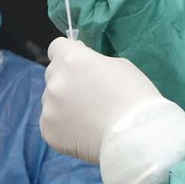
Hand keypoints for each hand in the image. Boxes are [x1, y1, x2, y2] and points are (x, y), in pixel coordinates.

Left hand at [42, 37, 184, 183]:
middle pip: (54, 74)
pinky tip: (85, 132)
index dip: (71, 53)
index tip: (82, 64)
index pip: (57, 46)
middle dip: (69, 80)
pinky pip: (52, 123)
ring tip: (90, 118)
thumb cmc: (135, 96)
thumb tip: (81, 70)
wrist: (136, 136)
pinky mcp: (48, 132)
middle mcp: (55, 81)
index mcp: (72, 59)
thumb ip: (93, 64)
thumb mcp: (119, 66)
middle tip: (91, 94)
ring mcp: (49, 108)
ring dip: (65, 104)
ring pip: (52, 100)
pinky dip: (65, 126)